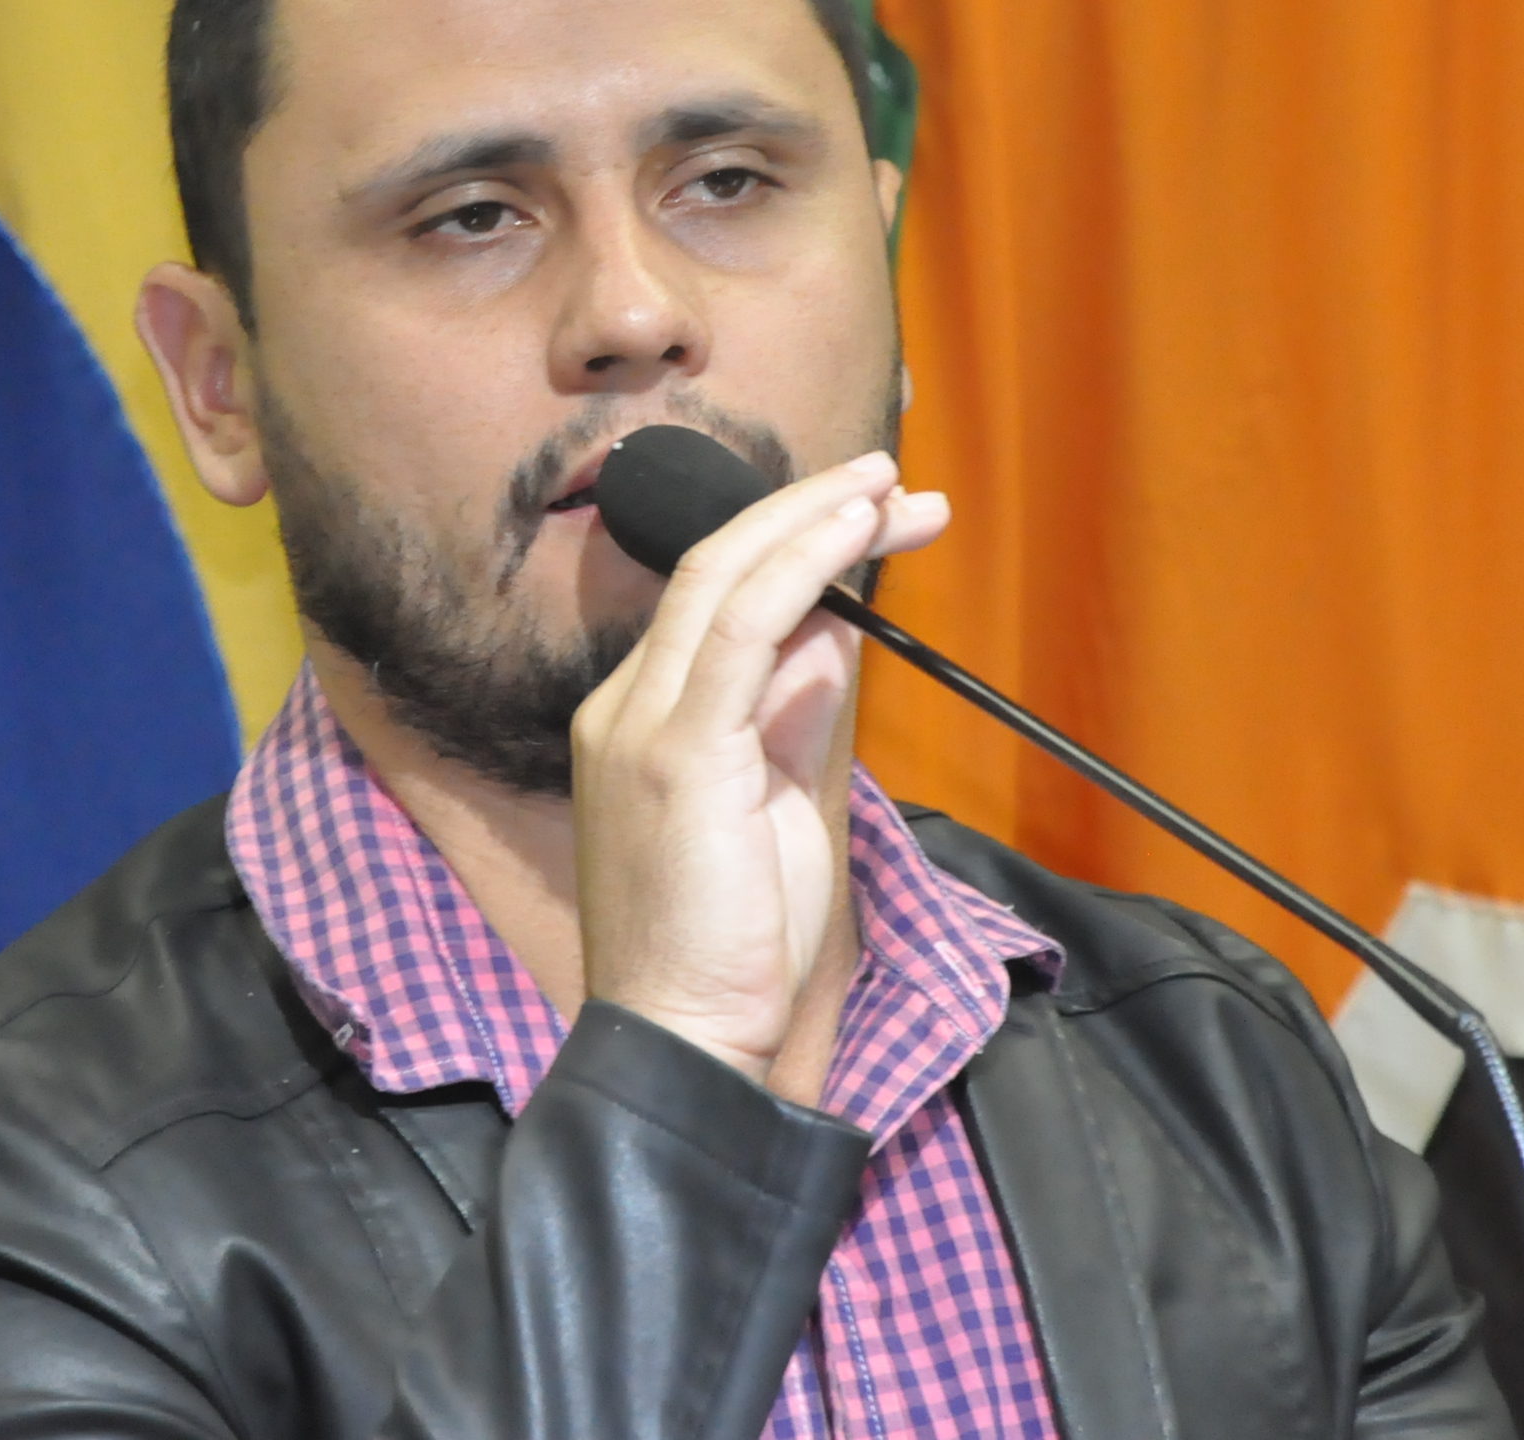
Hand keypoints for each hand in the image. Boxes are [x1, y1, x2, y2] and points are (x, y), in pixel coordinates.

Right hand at [568, 452, 949, 1089]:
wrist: (689, 1040)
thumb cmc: (732, 948)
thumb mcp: (776, 811)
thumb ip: (792, 718)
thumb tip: (829, 635)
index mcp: (639, 719)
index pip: (712, 597)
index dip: (794, 543)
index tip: (873, 515)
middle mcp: (625, 707)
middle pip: (713, 567)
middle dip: (810, 512)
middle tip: (899, 483)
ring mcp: (639, 725)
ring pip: (721, 579)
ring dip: (813, 520)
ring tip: (890, 488)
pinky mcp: (675, 752)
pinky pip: (738, 629)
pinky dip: (800, 566)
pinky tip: (850, 532)